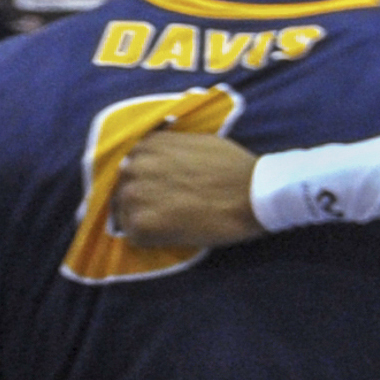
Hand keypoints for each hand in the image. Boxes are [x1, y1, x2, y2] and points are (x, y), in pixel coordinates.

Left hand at [110, 132, 263, 249]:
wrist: (254, 194)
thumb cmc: (234, 167)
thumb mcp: (198, 142)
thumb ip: (170, 149)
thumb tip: (155, 158)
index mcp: (148, 145)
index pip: (131, 165)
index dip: (148, 179)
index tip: (164, 188)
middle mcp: (134, 167)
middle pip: (125, 189)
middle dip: (144, 199)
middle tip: (170, 208)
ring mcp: (135, 196)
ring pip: (126, 214)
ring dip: (146, 219)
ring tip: (174, 222)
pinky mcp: (141, 224)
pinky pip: (134, 236)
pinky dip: (152, 238)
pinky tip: (175, 233)